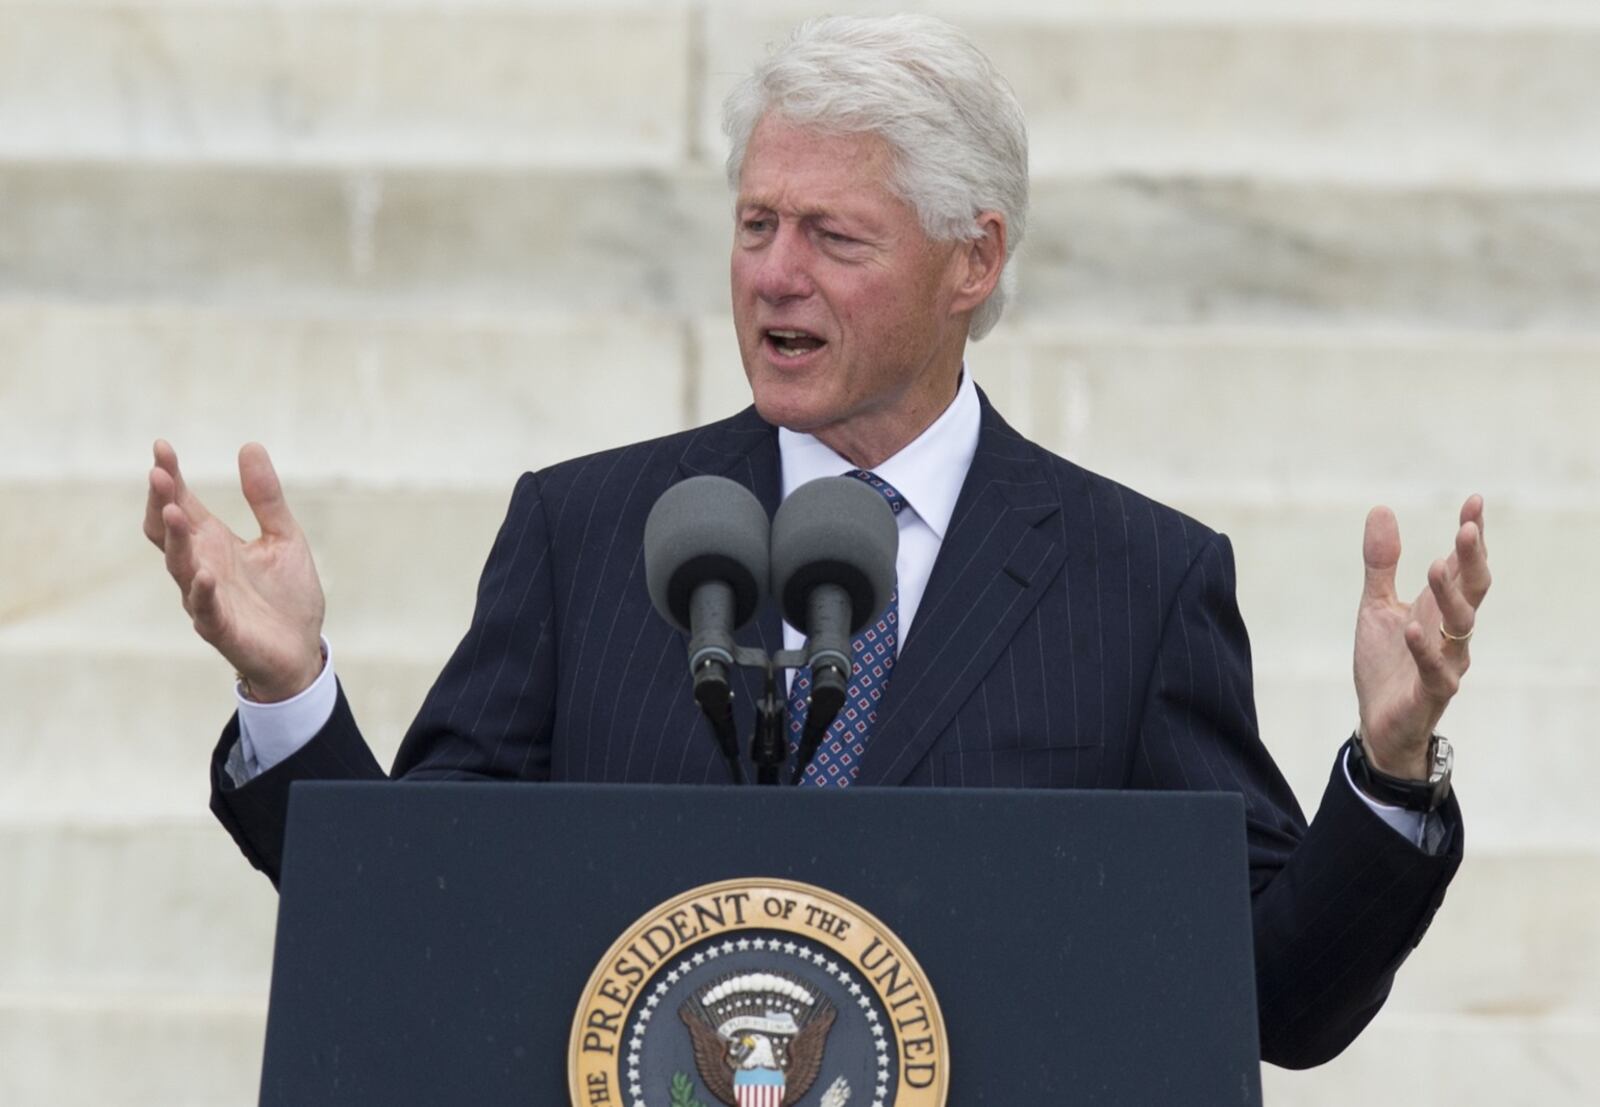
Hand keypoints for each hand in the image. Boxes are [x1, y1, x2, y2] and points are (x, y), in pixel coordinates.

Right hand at [143, 440, 325, 701]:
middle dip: (162, 502)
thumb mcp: (283, 536)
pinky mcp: (221, 628)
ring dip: (176, 539)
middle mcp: (202, 566)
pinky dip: (202, 591)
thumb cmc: (286, 594)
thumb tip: (250, 445)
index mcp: (214, 542)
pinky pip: (205, 609)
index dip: (170, 477)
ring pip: (180, 566)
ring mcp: (207, 597)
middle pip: (169, 531)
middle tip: (159, 472)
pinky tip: (205, 573)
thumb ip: (265, 497)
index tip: (161, 446)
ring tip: (174, 510)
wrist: (301, 650)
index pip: (181, 503)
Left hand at [1354, 496, 1490, 777]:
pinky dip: (1424, 648)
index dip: (1472, 536)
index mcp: (1440, 608)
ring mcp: (1446, 662)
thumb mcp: (1376, 605)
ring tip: (1437, 565)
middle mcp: (1451, 632)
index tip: (1475, 501)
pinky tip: (1412, 627)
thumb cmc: (1386, 664)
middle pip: (1475, 590)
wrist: (1378, 724)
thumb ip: (1381, 563)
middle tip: (1467, 528)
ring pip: (1461, 626)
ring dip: (1451, 596)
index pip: (1465, 566)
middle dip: (1473, 559)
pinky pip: (1435, 669)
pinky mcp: (1431, 692)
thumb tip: (1381, 509)